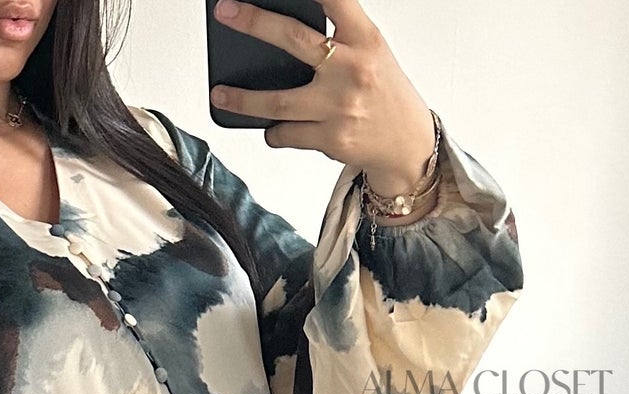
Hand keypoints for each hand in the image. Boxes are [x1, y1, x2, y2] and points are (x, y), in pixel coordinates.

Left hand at [209, 0, 437, 197]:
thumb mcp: (370, 52)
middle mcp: (352, 69)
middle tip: (226, 13)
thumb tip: (280, 30)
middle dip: (255, 23)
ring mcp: (340, 106)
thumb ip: (338, 36)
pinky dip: (274, 131)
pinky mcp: (331, 139)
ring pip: (278, 101)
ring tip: (221, 94)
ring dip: (243, 99)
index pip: (334, 0)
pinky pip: (287, 133)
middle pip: (294, 40)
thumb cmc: (382, 92)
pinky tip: (273, 128)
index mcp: (365, 38)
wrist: (407, 143)